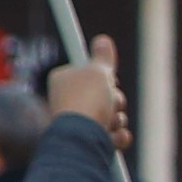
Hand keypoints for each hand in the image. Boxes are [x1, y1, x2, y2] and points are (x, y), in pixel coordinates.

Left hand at [45, 35, 132, 150]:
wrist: (81, 140)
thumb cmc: (86, 102)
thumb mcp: (98, 71)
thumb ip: (103, 57)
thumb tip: (103, 40)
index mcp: (63, 80)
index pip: (90, 72)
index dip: (105, 75)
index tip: (110, 78)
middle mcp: (68, 101)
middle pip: (105, 94)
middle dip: (116, 99)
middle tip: (110, 101)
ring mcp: (79, 123)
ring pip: (113, 115)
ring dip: (117, 119)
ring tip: (109, 122)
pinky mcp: (90, 141)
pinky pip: (114, 135)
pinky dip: (117, 136)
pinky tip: (112, 137)